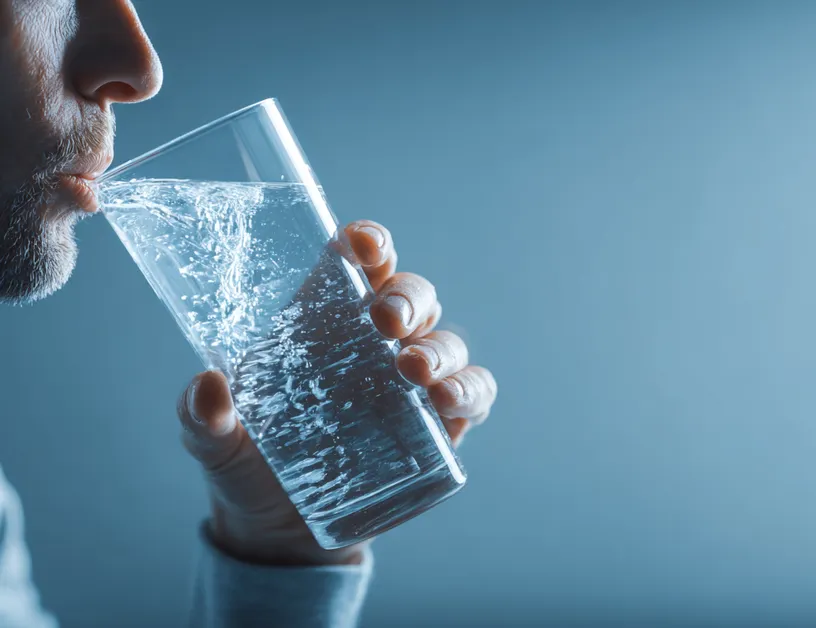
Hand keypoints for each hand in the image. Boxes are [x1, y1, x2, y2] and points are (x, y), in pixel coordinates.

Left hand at [175, 220, 497, 565]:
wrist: (279, 534)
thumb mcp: (212, 441)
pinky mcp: (440, 427)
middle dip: (407, 296)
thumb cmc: (247, 464)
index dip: (368, 243)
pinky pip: (475, 393)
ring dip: (439, 348)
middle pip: (413, 294)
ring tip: (414, 371)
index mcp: (327, 321)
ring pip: (448, 340)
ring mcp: (415, 383)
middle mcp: (377, 343)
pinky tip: (449, 402)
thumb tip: (209, 386)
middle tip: (385, 320)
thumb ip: (201, 417)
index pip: (358, 264)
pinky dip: (471, 390)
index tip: (360, 243)